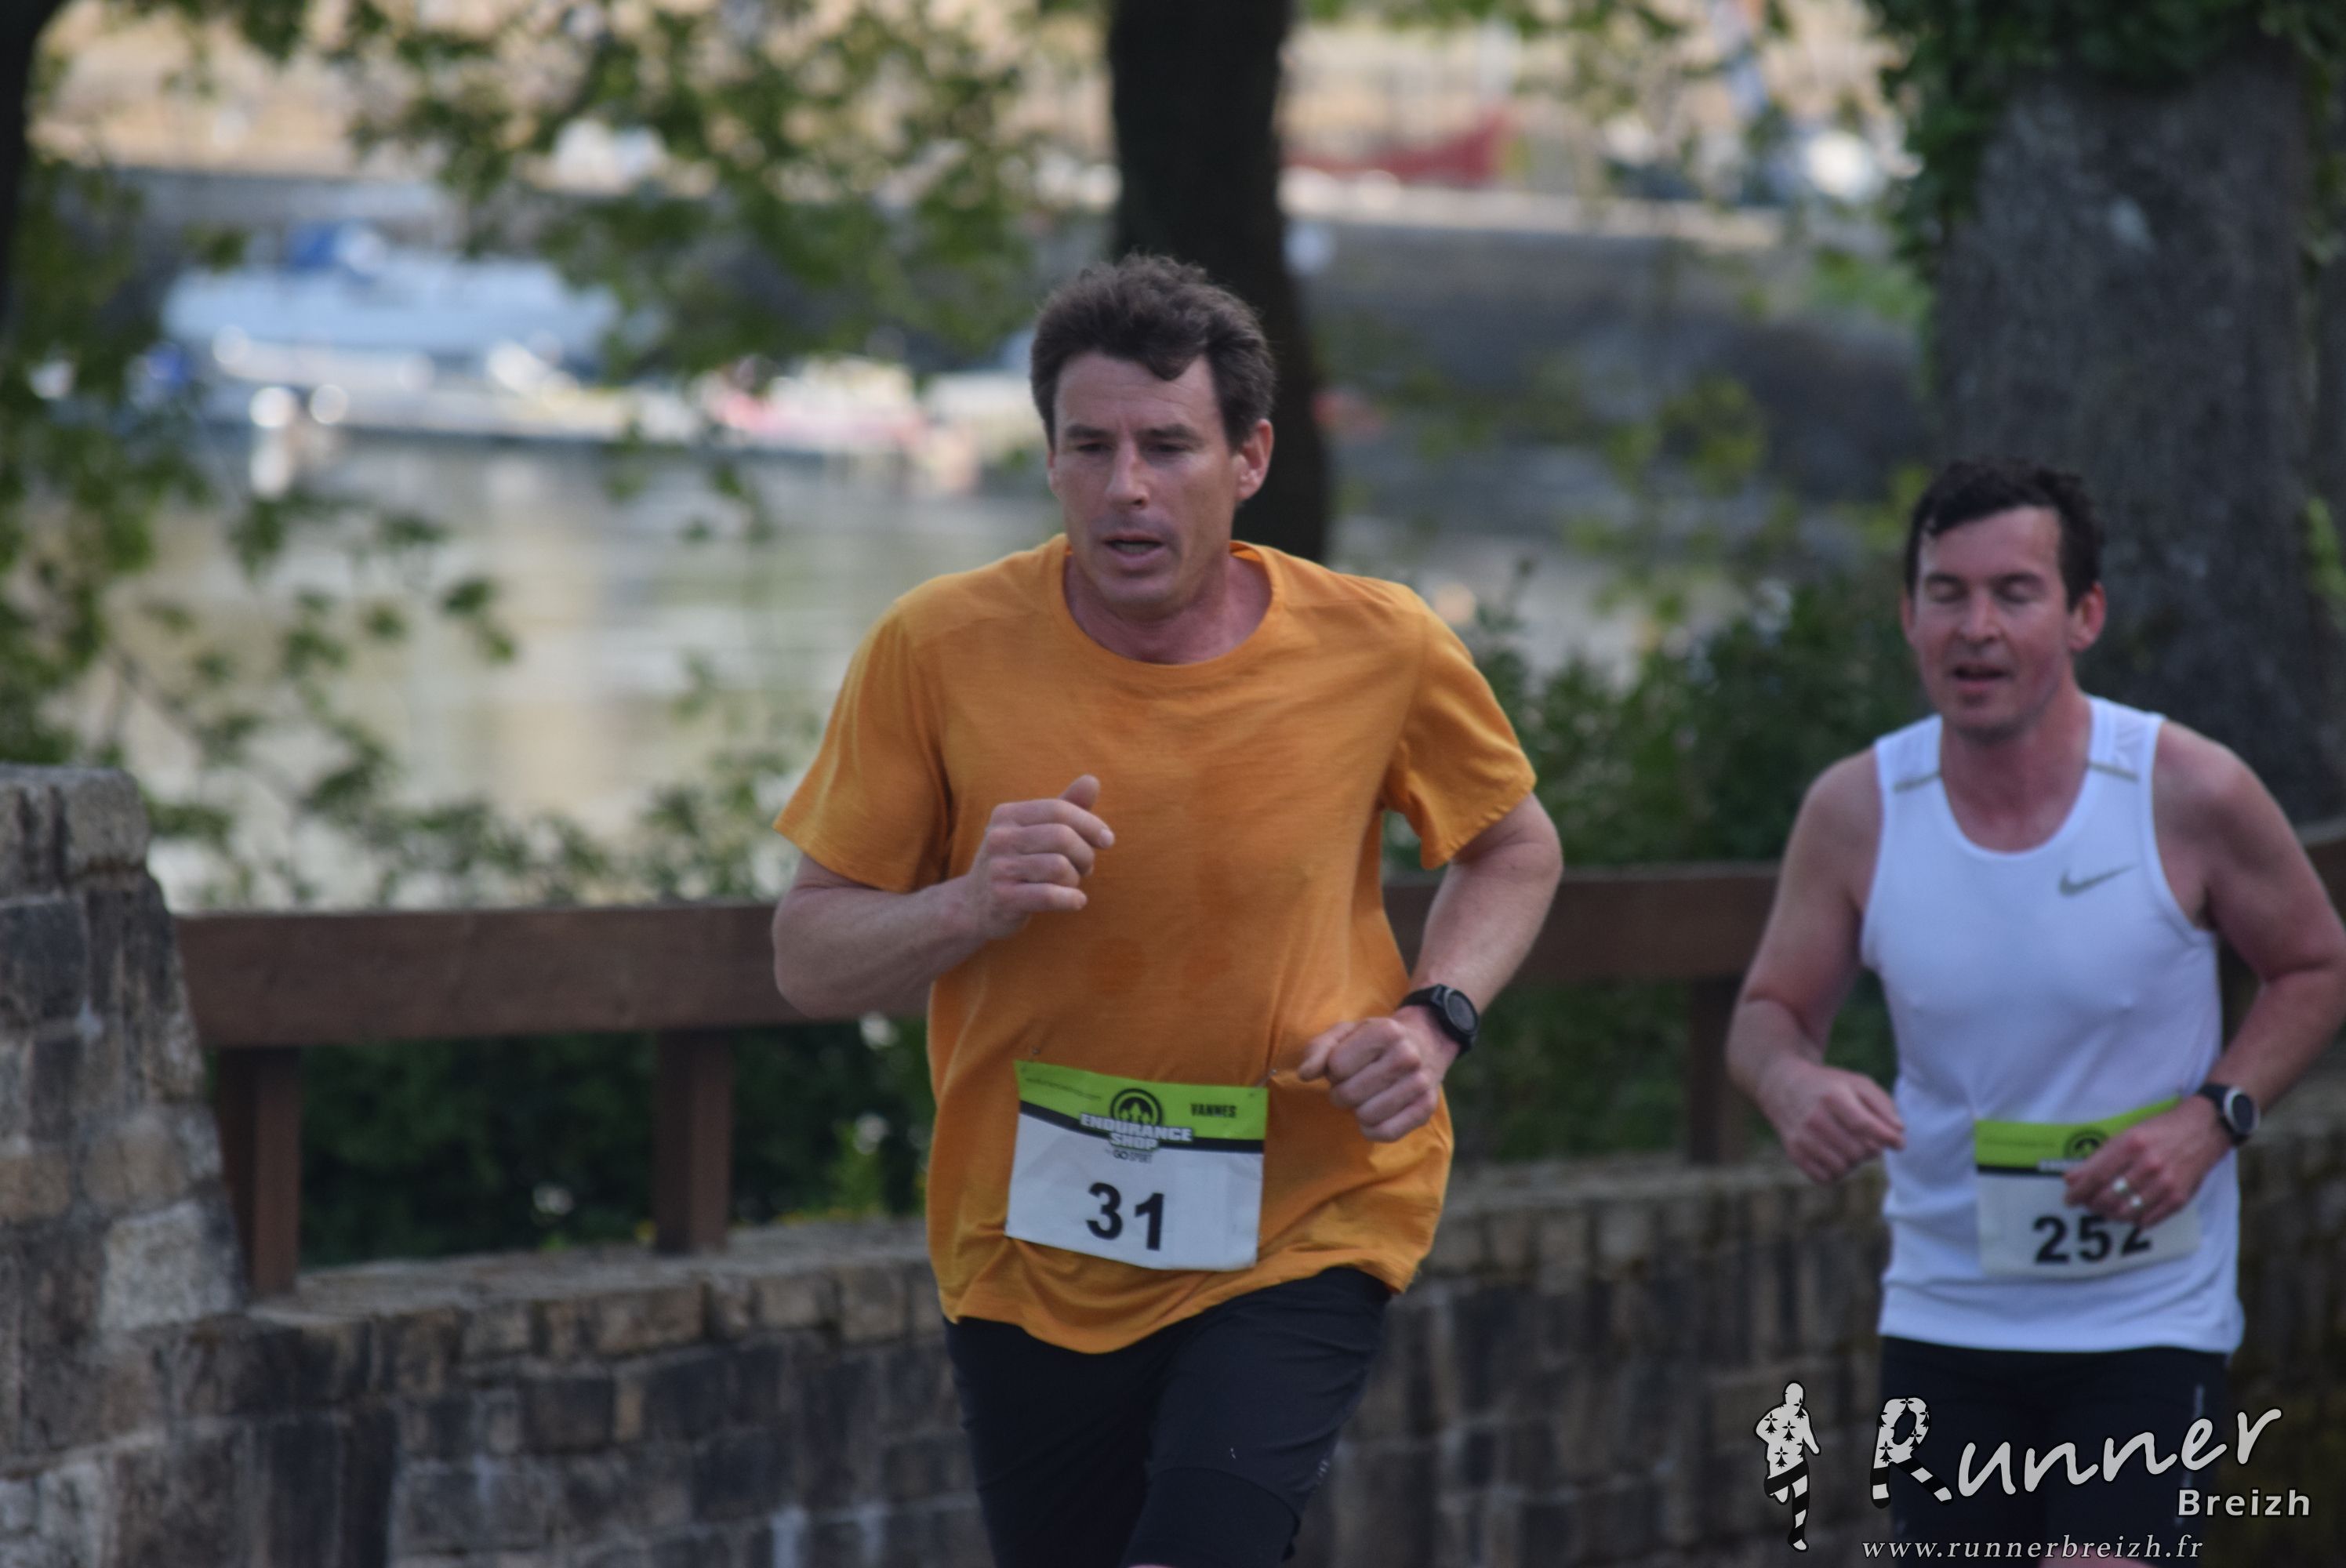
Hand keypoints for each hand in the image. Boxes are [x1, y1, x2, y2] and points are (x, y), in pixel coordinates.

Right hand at [955, 775, 1113, 940]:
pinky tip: (1076, 901)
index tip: (1107, 840)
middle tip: (1086, 867)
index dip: (1090, 824)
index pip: (1059, 810)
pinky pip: (1049, 895)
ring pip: (1059, 866)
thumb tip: (1092, 780)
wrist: (975, 905)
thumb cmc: (1017, 862)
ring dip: (1075, 878)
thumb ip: (1065, 807)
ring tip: (1070, 884)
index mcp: (1007, 814)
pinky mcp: (1003, 898)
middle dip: (1085, 853)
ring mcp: (999, 868)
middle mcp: (999, 837)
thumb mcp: (1036, 831)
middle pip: (1062, 837)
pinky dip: (1071, 899)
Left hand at [1294, 1007, 1457, 1141]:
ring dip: (1357, 1110)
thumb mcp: (1346, 1032)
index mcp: (1385, 1032)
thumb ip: (1319, 1049)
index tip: (1344, 1065)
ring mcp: (1420, 1084)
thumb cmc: (1376, 1039)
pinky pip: (1386, 1133)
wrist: (1426, 1042)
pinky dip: (1372, 1129)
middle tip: (1352, 1084)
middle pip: (1349, 1094)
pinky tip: (1374, 1115)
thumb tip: (1305, 1074)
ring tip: (1365, 1097)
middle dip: (1341, 1093)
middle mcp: (1407, 1057)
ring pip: (1366, 1116)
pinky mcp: (1426, 1109)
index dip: (1333, 1070)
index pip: (1337, 1066)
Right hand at [1758, 1060, 1903, 1183]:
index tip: (1899, 1144)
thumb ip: (1883, 1106)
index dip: (1887, 1138)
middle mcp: (1815, 1118)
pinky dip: (1836, 1172)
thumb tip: (1898, 1133)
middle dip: (1870, 1150)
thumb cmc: (1830, 1087)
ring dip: (1854, 1162)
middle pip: (1858, 1151)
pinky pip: (1826, 1178)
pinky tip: (1835, 1156)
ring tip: (1850, 1147)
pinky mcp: (1794, 1153)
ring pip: (1843, 1167)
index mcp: (1833, 1096)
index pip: (1863, 1125)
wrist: (1784, 1086)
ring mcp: (1802, 1137)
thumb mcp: (1858, 1084)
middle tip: (1866, 1140)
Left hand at [2063, 1099, 2230, 1229]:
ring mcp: (2165, 1184)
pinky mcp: (2179, 1198)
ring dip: (2110, 1214)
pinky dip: (2133, 1220)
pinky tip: (2127, 1213)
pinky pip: (2149, 1219)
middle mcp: (2148, 1166)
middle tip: (2086, 1204)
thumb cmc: (2159, 1130)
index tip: (2068, 1199)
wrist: (2202, 1130)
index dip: (2078, 1191)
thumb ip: (2099, 1157)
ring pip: (2126, 1212)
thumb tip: (2071, 1178)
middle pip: (2109, 1197)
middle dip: (2091, 1204)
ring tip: (2104, 1209)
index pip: (2096, 1176)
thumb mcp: (2126, 1134)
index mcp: (2131, 1145)